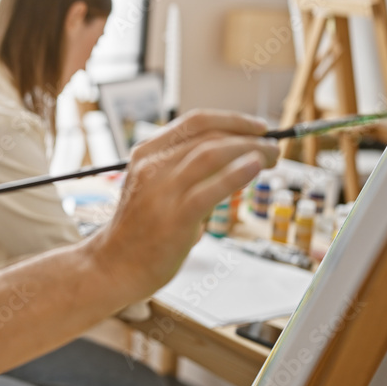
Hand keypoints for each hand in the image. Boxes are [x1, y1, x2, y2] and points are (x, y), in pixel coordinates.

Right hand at [88, 110, 279, 300]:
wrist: (113, 265)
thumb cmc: (138, 229)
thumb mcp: (152, 186)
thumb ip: (182, 170)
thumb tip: (231, 158)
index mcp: (146, 154)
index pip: (195, 122)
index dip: (232, 120)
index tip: (257, 127)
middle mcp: (152, 166)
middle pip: (208, 135)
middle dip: (249, 136)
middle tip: (272, 147)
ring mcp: (162, 191)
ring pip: (212, 154)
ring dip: (250, 149)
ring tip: (271, 157)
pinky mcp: (175, 218)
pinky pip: (211, 189)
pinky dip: (238, 174)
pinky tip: (256, 167)